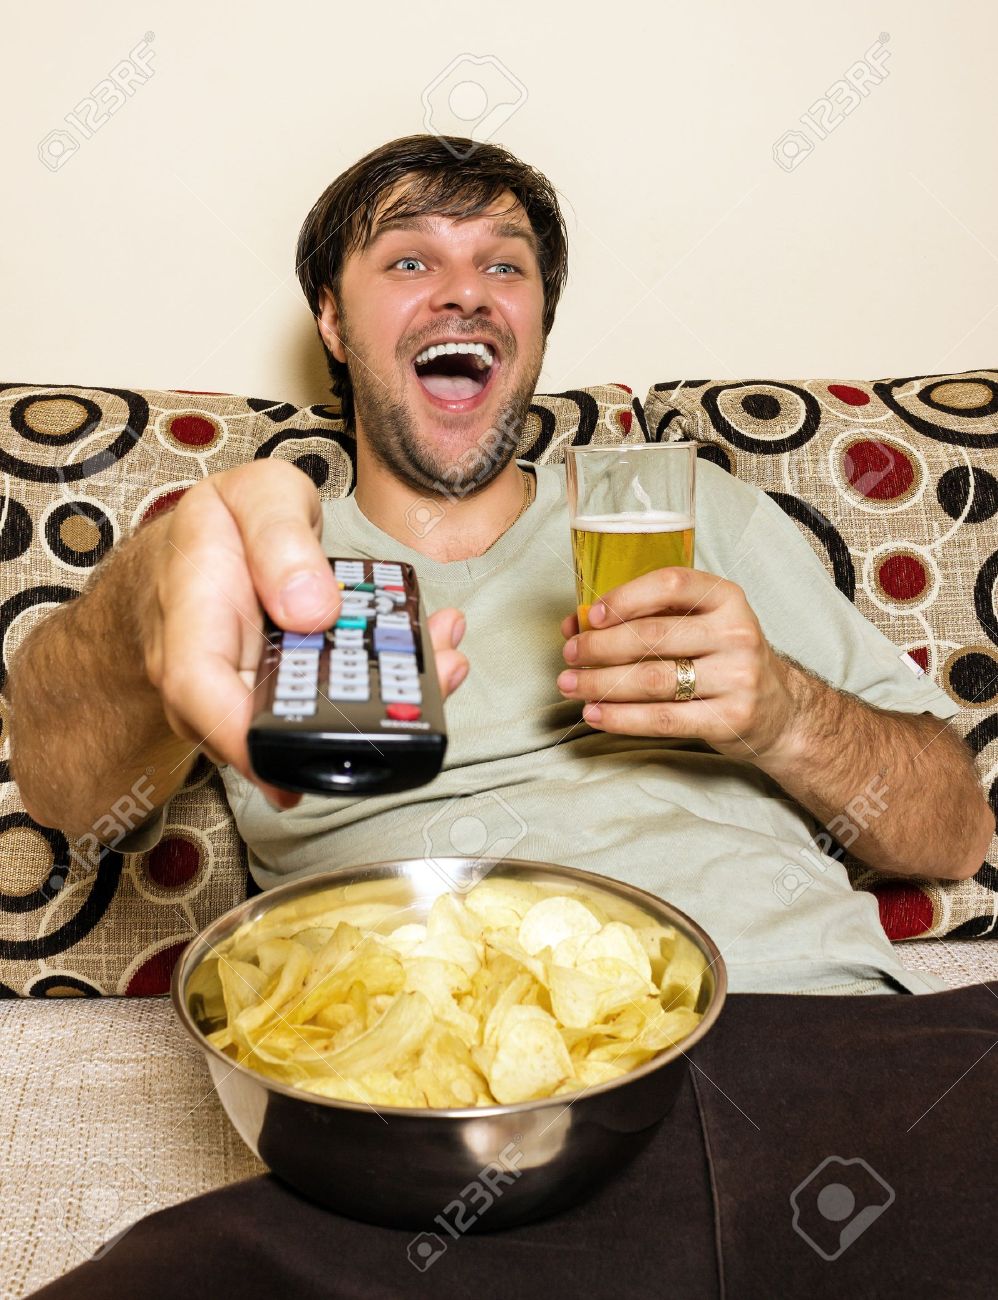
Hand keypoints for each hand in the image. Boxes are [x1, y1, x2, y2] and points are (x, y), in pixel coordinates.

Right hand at [142, 460, 467, 809]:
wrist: (205, 536)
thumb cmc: (224, 517)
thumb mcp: (254, 493)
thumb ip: (279, 538)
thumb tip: (310, 608)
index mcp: (191, 617)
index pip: (199, 693)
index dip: (249, 738)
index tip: (314, 747)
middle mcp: (215, 670)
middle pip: (270, 726)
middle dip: (359, 722)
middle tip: (431, 683)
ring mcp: (250, 688)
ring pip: (311, 720)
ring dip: (387, 702)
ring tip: (444, 662)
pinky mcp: (285, 691)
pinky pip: (331, 700)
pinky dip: (385, 682)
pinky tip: (429, 655)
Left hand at [557, 566, 795, 759]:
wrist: (779, 710)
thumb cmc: (721, 658)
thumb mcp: (699, 624)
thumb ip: (645, 616)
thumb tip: (575, 624)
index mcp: (726, 597)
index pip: (671, 584)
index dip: (625, 598)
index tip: (590, 616)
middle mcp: (736, 632)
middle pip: (653, 636)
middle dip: (600, 647)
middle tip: (569, 655)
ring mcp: (737, 677)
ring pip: (653, 680)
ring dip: (601, 683)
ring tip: (571, 685)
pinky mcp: (730, 718)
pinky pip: (663, 718)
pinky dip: (621, 718)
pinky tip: (595, 714)